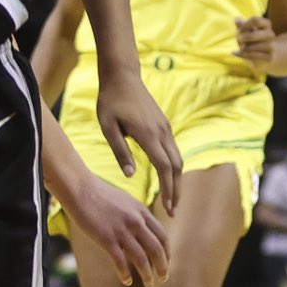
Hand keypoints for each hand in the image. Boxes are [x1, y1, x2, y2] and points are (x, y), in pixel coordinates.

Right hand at [66, 175, 169, 286]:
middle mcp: (136, 222)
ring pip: (142, 259)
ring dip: (147, 275)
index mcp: (142, 212)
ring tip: (149, 284)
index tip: (167, 262)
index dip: (167, 252)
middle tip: (164, 278)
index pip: (162, 236)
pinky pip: (120, 261)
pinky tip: (126, 281)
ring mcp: (121, 231)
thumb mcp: (126, 201)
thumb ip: (136, 214)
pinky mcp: (106, 239)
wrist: (79, 188)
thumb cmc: (100, 194)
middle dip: (163, 266)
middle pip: (157, 249)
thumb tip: (143, 228)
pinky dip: (125, 274)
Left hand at [94, 67, 182, 214]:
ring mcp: (166, 128)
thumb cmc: (111, 101)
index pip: (164, 167)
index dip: (167, 189)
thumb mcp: (108, 127)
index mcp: (148, 135)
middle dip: (176, 190)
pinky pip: (174, 150)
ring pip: (178, 159)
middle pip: (176, 167)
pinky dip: (173, 168)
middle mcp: (162, 132)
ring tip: (172, 198)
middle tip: (173, 210)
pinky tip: (167, 177)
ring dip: (176, 180)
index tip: (167, 206)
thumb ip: (120, 151)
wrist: (122, 76)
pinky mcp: (164, 125)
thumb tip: (130, 175)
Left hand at [234, 15, 275, 68]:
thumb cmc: (253, 41)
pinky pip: (254, 55)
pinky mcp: (269, 57)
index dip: (245, 25)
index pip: (256, 20)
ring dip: (245, 47)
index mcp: (266, 25)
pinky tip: (236, 53)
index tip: (240, 30)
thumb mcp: (246, 32)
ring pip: (255, 46)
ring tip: (241, 48)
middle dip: (245, 37)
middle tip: (238, 39)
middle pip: (255, 34)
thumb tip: (237, 19)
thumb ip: (242, 26)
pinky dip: (243, 54)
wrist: (264, 56)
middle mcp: (270, 35)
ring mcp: (271, 46)